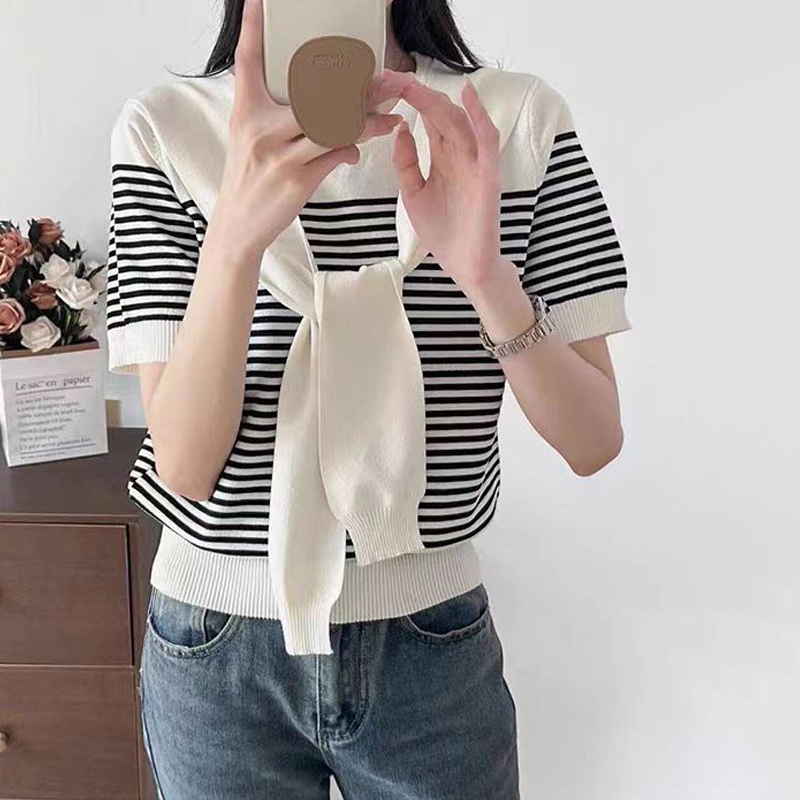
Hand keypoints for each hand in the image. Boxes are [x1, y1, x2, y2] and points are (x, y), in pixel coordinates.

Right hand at [208, 0, 412, 262]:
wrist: (238, 226)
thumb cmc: (250, 179)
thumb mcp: (251, 138)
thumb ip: (275, 112)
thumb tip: (320, 95)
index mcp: (246, 110)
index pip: (249, 59)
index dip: (256, 27)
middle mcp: (259, 128)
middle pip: (313, 92)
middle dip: (357, 87)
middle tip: (387, 80)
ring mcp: (277, 155)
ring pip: (331, 124)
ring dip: (367, 122)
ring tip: (390, 117)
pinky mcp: (295, 181)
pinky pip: (334, 155)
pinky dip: (351, 151)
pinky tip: (356, 151)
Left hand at [392, 77, 505, 292]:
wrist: (464, 266)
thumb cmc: (443, 232)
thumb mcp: (414, 195)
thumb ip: (406, 164)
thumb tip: (399, 130)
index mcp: (442, 158)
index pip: (426, 119)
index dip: (407, 100)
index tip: (382, 85)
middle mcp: (459, 155)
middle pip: (439, 114)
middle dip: (416, 94)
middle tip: (389, 78)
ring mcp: (475, 163)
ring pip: (458, 121)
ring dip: (436, 101)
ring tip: (412, 84)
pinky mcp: (488, 176)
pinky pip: (487, 140)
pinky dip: (480, 117)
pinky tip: (467, 95)